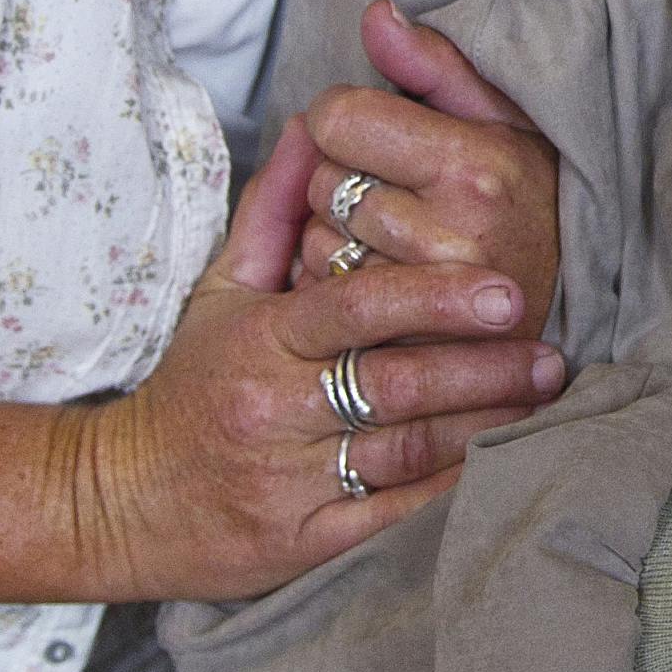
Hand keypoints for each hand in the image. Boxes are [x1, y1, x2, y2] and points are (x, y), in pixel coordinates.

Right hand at [64, 120, 566, 603]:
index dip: (432, 298)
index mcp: (260, 340)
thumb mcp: (221, 292)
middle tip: (548, 353)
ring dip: (480, 427)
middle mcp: (273, 409)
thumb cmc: (192, 384)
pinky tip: (496, 471)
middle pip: (394, 384)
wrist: (123, 500)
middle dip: (480, 369)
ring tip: (538, 402)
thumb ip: (274, 212)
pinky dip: (446, 496)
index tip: (502, 291)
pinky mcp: (302, 543)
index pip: (354, 308)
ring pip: (402, 451)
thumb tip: (313, 128)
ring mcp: (287, 481)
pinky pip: (389, 520)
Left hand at [296, 1, 562, 335]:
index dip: (345, 118)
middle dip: (343, 177)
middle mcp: (451, 231)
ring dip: (337, 234)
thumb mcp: (503, 121)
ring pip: (316, 238)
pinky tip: (384, 275)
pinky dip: (340, 281)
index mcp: (473, 164)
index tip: (376, 132)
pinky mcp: (405, 341)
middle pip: (321, 177)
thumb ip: (435, 64)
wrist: (570, 306)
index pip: (338, 117)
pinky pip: (327, 292)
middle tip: (395, 190)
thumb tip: (375, 13)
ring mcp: (425, 296)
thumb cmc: (531, 199)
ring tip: (394, 236)